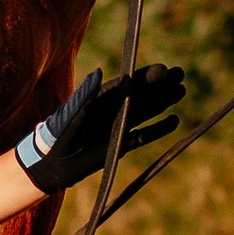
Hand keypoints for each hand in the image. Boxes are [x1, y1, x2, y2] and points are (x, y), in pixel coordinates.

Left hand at [12, 62, 186, 193]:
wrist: (52, 165)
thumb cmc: (57, 137)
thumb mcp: (71, 115)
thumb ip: (86, 97)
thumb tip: (98, 74)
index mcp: (101, 99)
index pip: (128, 84)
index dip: (145, 77)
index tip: (163, 69)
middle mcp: (112, 110)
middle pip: (141, 95)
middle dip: (160, 85)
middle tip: (180, 73)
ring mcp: (117, 127)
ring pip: (145, 112)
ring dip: (162, 102)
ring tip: (181, 91)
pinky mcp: (119, 145)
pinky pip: (143, 135)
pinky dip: (158, 129)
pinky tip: (173, 121)